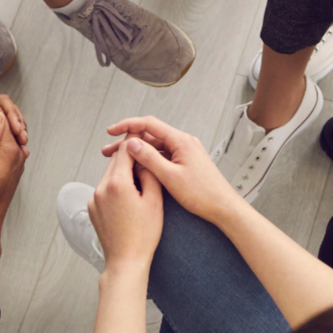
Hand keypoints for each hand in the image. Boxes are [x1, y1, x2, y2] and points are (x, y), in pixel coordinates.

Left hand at [0, 96, 27, 207]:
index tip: (17, 131)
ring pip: (4, 126)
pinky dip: (10, 143)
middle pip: (3, 112)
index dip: (10, 113)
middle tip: (22, 139)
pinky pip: (0, 140)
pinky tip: (16, 153)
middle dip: (16, 122)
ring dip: (15, 133)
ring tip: (22, 146)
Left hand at [89, 145, 162, 273]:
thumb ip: (149, 173)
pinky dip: (116, 186)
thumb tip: (144, 158)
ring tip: (140, 180)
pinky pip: (105, 188)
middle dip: (130, 158)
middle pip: (115, 161)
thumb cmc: (143, 235)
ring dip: (123, 172)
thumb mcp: (154, 201)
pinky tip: (129, 196)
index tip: (146, 139)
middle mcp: (101, 187)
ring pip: (110, 174)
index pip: (125, 150)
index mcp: (117, 183)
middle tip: (146, 158)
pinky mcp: (92, 208)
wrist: (126, 262)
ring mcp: (94, 198)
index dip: (136, 142)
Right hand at [101, 116, 241, 225]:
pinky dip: (148, 160)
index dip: (127, 125)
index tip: (111, 131)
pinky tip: (136, 169)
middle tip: (108, 151)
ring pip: (155, 146)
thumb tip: (131, 143)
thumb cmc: (202, 195)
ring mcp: (185, 152)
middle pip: (150, 135)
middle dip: (128, 142)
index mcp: (180, 141)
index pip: (149, 124)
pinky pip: (163, 156)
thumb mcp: (170, 178)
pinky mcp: (185, 162)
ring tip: (117, 161)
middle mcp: (183, 142)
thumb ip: (149, 158)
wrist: (224, 208)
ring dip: (136, 152)